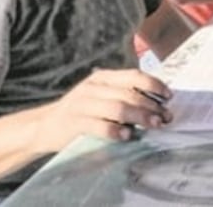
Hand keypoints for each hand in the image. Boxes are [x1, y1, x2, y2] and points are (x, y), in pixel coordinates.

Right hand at [32, 68, 172, 152]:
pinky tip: (127, 137)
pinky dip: (115, 131)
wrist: (44, 126)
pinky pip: (99, 125)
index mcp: (103, 77)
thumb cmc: (81, 113)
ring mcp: (82, 104)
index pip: (133, 76)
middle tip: (165, 118)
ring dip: (139, 117)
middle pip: (129, 93)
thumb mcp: (100, 97)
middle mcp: (93, 87)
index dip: (154, 85)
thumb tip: (157, 104)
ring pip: (117, 107)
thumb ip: (123, 96)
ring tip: (154, 126)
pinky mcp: (74, 122)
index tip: (169, 97)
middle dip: (151, 105)